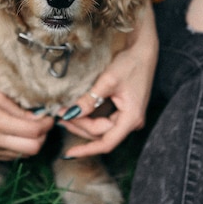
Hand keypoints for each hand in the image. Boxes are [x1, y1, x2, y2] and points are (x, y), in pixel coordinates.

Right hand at [0, 79, 53, 160]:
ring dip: (33, 142)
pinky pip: (12, 155)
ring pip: (24, 155)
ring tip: (32, 127)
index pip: (33, 132)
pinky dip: (21, 146)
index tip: (49, 115)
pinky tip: (19, 133)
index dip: (46, 124)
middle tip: (43, 123)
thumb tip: (39, 117)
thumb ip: (17, 109)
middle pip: (32, 149)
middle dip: (43, 136)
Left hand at [57, 0, 157, 157]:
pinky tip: (76, 111)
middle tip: (59, 117)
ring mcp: (128, 116)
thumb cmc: (130, 63)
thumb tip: (70, 114)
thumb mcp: (107, 81)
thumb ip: (89, 100)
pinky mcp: (124, 110)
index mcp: (131, 118)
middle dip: (79, 127)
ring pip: (101, 128)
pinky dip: (89, 116)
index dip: (86, 149)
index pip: (106, 142)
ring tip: (63, 114)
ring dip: (82, 123)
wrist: (143, 50)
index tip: (68, 153)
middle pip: (101, 134)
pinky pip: (104, 120)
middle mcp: (131, 121)